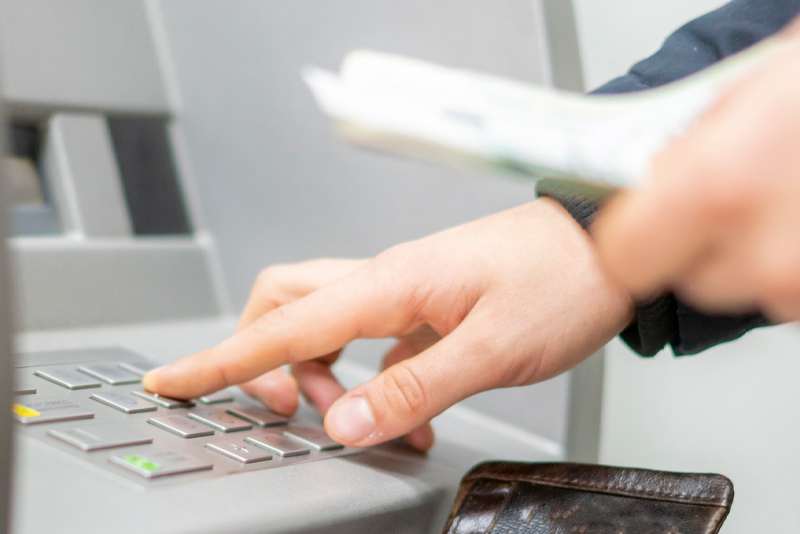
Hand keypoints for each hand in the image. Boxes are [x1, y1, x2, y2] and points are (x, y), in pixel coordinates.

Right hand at [143, 199, 632, 449]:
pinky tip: (407, 411)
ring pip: (328, 328)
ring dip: (331, 381)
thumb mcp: (492, 348)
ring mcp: (405, 291)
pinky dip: (373, 382)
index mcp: (391, 283)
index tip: (174, 380)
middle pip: (286, 308)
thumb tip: (347, 423)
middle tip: (293, 412)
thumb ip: (414, 388)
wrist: (606, 245)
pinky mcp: (427, 305)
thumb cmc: (561, 279)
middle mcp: (387, 279)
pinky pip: (375, 344)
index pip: (284, 324)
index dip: (222, 358)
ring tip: (372, 424)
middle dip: (268, 362)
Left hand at [595, 33, 799, 321]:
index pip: (624, 261)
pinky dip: (793, 262)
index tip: (639, 225)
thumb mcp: (736, 99)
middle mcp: (764, 254)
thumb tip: (638, 184)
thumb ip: (677, 155)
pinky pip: (790, 291)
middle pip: (690, 281)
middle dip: (698, 247)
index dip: (631, 240)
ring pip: (746, 290)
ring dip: (753, 257)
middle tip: (729, 200)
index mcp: (718, 190)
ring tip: (785, 199)